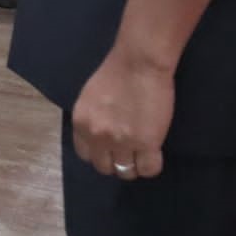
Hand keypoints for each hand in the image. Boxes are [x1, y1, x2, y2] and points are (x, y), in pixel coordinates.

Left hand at [70, 44, 173, 181]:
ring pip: (126, 172)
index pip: (85, 155)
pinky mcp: (146, 143)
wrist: (139, 63)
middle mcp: (97, 136)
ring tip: (143, 154)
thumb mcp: (89, 98)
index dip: (100, 154)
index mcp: (80, 123)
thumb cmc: (116, 73)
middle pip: (104, 167)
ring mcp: (121, 142)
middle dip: (116, 162)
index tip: (110, 149)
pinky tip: (155, 154)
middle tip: (128, 152)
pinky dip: (152, 165)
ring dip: (135, 165)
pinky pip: (148, 169)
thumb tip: (98, 136)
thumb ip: (91, 119)